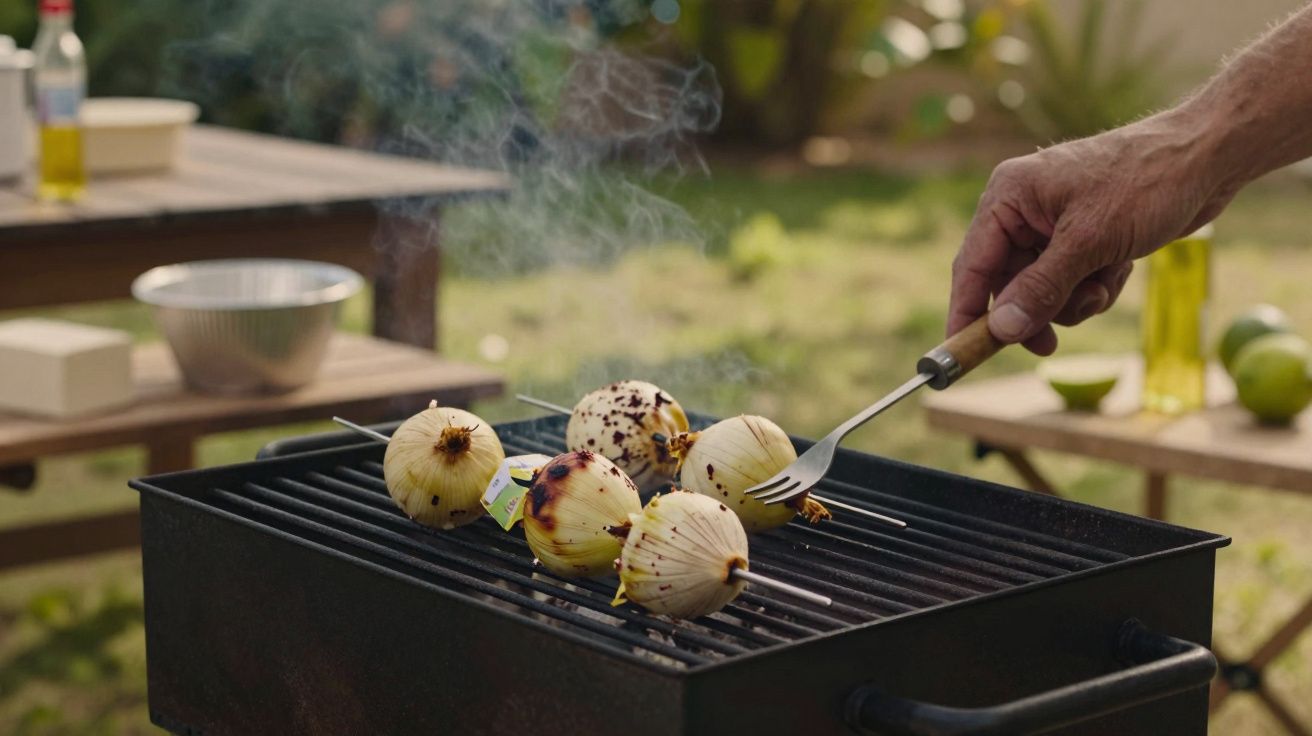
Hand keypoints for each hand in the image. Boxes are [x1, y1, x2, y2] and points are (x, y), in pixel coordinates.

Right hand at [949, 111, 1237, 354]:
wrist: (1210, 158)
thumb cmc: (1147, 182)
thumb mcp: (1090, 242)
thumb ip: (1041, 288)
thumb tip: (1003, 330)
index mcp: (1010, 196)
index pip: (972, 263)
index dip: (965, 311)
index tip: (960, 351)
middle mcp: (1024, 210)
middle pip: (1007, 284)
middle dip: (1038, 309)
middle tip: (1049, 346)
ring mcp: (1053, 225)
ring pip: (1042, 290)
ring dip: (1075, 299)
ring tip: (1105, 281)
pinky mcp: (1082, 238)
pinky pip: (1071, 283)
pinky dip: (1095, 286)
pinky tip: (1120, 267)